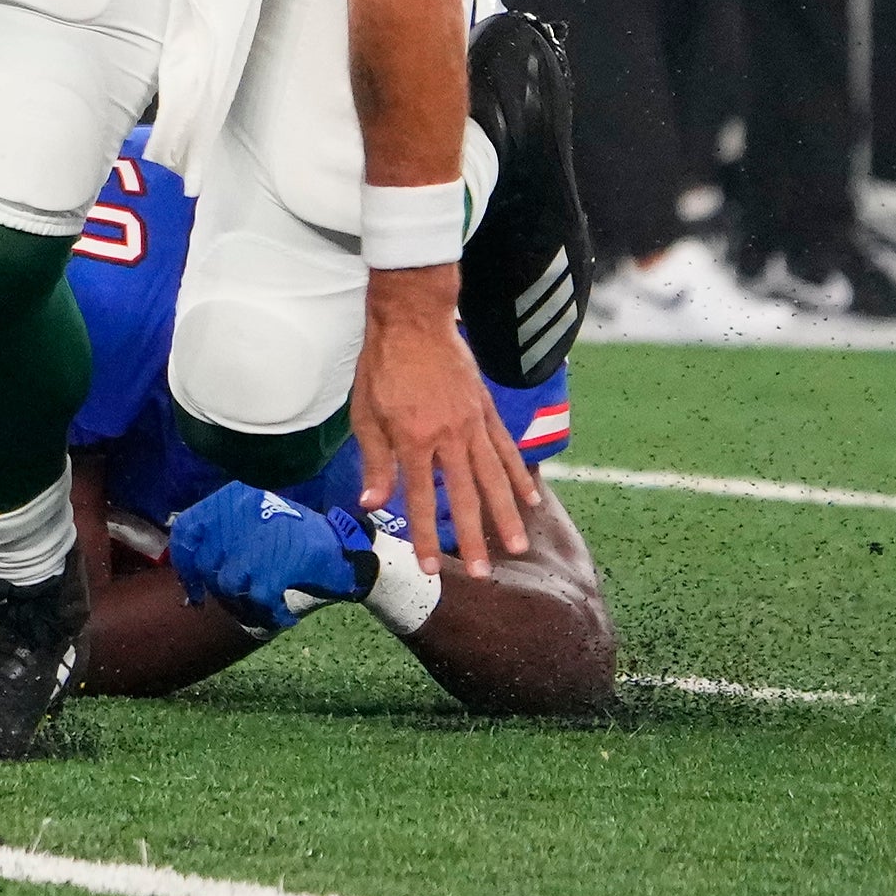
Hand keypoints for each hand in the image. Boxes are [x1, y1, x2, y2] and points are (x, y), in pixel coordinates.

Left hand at [168, 486, 372, 635]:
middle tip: (237, 596)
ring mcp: (256, 540)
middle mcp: (238, 513)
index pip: (186, 529)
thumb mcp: (252, 519)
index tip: (191, 586)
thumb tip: (186, 571)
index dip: (183, 561)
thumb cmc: (293, 536)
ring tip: (260, 604)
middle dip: (216, 586)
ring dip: (242, 601)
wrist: (342, 547)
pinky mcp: (275, 566)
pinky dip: (267, 613)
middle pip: (205, 562)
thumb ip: (220, 536)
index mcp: (231, 498)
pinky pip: (256, 600)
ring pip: (226, 584)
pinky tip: (280, 613)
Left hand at [350, 266, 534, 578]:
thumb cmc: (382, 367)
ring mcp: (472, 424)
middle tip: (486, 574)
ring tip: (516, 546)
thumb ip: (374, 462)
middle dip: (473, 538)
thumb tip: (370, 504)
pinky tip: (530, 500)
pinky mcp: (486, 411)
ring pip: (493, 478)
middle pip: (464, 496)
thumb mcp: (365, 414)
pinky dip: (519, 476)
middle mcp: (448, 437)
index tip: (433, 568)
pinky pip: (506, 450)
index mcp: (413, 441)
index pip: (419, 499)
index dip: (426, 536)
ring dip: (505, 515)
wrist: (413, 321)